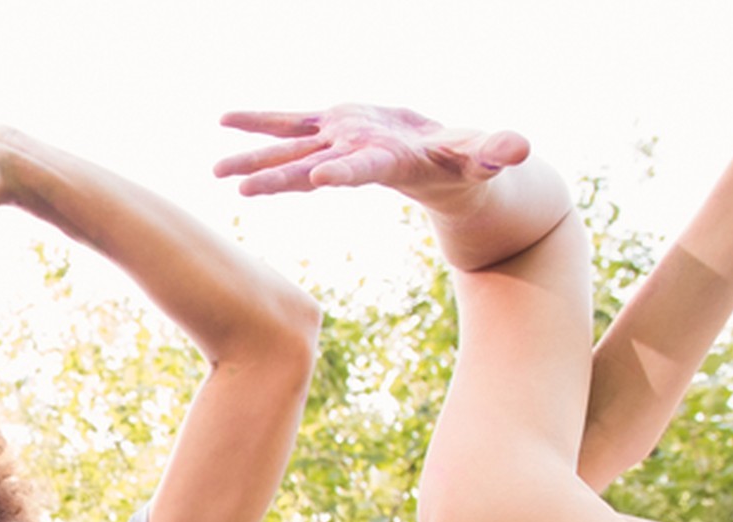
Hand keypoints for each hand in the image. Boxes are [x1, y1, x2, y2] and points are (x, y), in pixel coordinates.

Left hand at [214, 105, 530, 212]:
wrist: (447, 166)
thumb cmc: (472, 164)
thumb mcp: (487, 156)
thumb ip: (498, 153)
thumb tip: (518, 150)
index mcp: (389, 163)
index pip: (364, 169)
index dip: (344, 171)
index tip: (319, 179)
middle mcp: (355, 158)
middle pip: (312, 170)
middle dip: (277, 179)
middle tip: (240, 191)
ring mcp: (340, 143)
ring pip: (290, 150)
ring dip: (253, 159)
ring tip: (214, 171)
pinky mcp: (334, 126)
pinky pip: (291, 122)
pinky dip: (260, 121)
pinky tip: (225, 119)